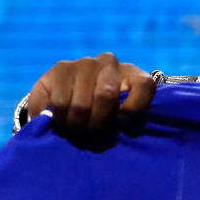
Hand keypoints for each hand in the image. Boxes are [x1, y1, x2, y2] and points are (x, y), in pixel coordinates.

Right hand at [26, 53, 155, 129]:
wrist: (78, 103)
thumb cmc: (110, 117)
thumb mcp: (125, 122)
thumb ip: (126, 123)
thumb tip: (111, 129)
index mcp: (135, 75)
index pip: (144, 85)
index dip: (133, 113)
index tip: (122, 127)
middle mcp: (110, 63)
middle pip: (105, 97)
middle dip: (97, 125)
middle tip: (91, 136)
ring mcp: (84, 63)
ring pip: (79, 104)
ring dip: (75, 126)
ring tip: (75, 131)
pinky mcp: (60, 68)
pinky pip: (56, 102)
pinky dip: (56, 119)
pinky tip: (58, 122)